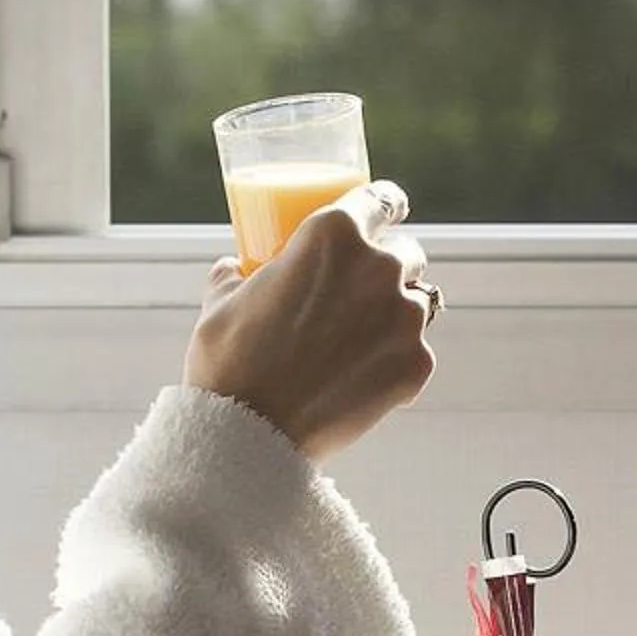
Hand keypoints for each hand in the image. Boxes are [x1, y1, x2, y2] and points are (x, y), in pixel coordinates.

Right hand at [183, 179, 438, 462]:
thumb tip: (234, 268)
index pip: (381, 199)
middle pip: (406, 252)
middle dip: (388, 267)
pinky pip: (414, 352)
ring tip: (357, 343)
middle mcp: (380, 266)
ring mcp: (404, 318)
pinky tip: (360, 378)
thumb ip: (235, 274)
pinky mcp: (416, 365)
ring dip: (395, 315)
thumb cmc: (228, 363)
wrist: (250, 435)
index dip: (385, 206)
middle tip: (358, 293)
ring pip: (417, 303)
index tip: (386, 215)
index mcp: (334, 234)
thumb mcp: (220, 302)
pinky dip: (394, 361)